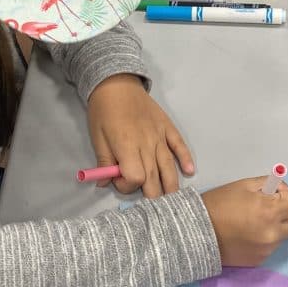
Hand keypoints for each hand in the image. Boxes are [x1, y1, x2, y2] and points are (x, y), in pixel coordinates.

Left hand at [87, 74, 193, 197]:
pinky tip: (190, 171)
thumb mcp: (97, 137)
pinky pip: (179, 145)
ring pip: (168, 165)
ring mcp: (160, 136)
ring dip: (171, 185)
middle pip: (154, 177)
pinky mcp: (167, 127)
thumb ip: (103, 162)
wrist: (116, 83)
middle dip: (151, 194)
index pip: (135, 177)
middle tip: (149, 203)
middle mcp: (147, 144)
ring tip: (172, 201)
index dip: (127, 185)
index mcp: (127, 147)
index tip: (118, 180)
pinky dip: (186, 158)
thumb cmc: (103, 111)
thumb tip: (103, 183)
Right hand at [201, 178, 287, 266]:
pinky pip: (271, 247)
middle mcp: (273, 233)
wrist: (196, 233)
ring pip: (284, 235)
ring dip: (276, 227)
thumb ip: (269, 185)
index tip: (274, 194)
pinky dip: (264, 239)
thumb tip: (283, 190)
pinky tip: (247, 234)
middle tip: (269, 208)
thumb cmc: (219, 204)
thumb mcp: (244, 185)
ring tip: (253, 222)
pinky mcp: (259, 260)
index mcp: (270, 211)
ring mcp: (267, 249)